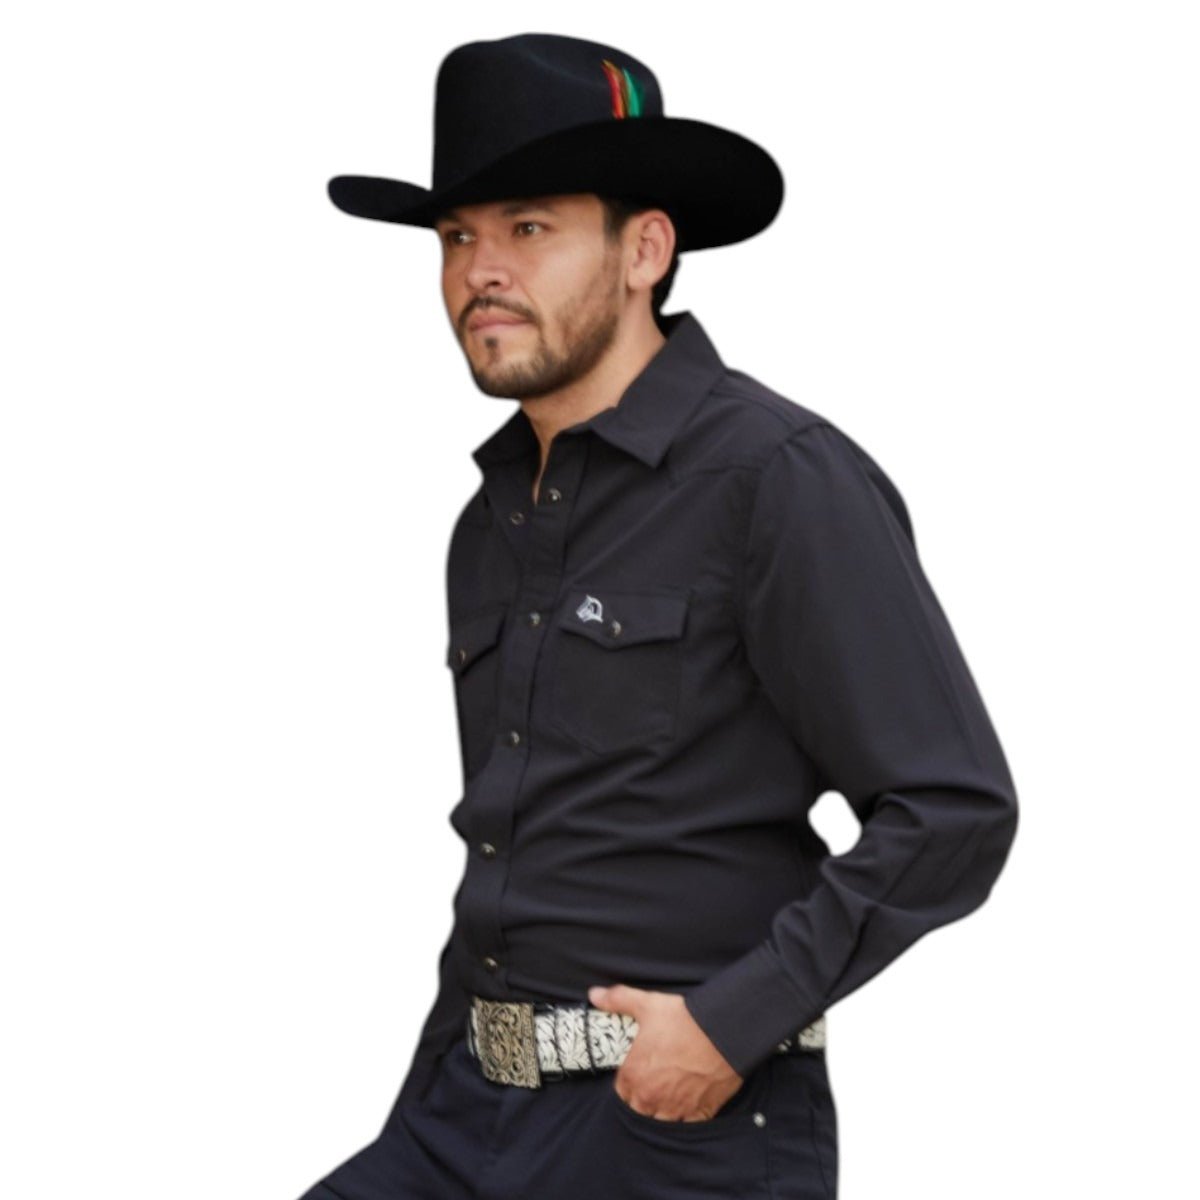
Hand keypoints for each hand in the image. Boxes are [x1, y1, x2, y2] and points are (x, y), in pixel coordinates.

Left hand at [588, 983, 743, 1121]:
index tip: (638, 1071)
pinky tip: (688, 1102)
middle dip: (643, 1097)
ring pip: (661, 1120)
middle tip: (654, 1080)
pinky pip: (686, 1124)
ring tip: (670, 1093)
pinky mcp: (700, 1112)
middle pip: (639, 1109)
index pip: (621, 1091)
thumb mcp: (646, 1004)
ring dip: (662, 1110)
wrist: (723, 1031)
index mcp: (634, 1075)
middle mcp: (651, 1097)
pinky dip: (686, 1116)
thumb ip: (617, 1000)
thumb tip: (594, 995)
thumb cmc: (683, 1019)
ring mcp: (676, 1108)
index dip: (628, 1080)